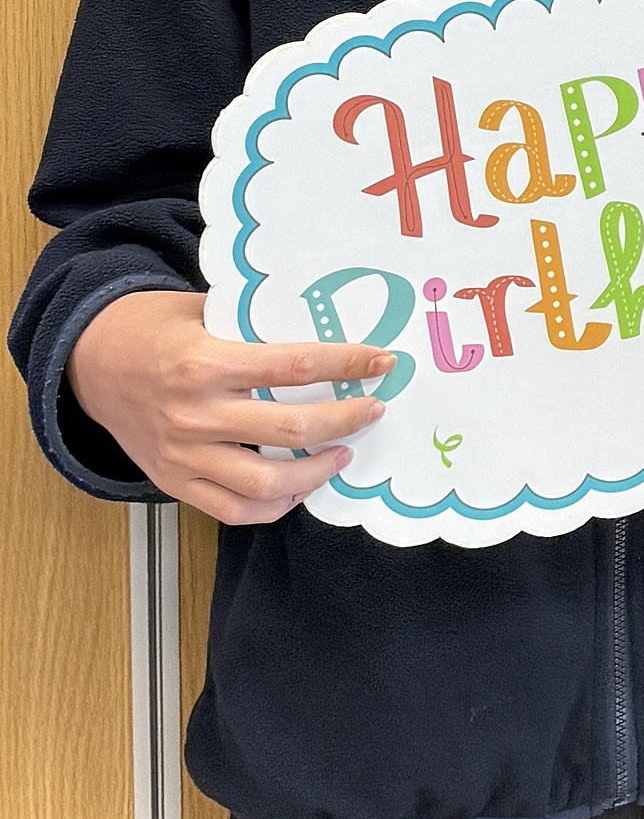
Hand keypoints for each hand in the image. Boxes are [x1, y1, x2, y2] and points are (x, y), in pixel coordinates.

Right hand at [68, 289, 396, 525]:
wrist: (87, 362)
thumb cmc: (150, 327)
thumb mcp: (200, 308)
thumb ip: (251, 321)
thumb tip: (319, 319)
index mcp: (206, 363)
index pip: (295, 365)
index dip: (347, 364)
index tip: (382, 362)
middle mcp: (196, 413)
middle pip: (290, 427)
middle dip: (345, 420)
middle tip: (373, 409)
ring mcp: (183, 454)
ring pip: (264, 482)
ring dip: (315, 472)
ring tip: (341, 454)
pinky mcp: (173, 480)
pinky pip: (231, 509)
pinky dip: (272, 505)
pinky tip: (297, 487)